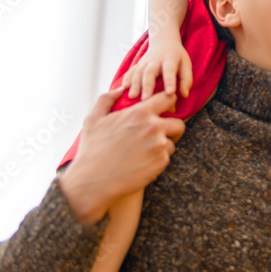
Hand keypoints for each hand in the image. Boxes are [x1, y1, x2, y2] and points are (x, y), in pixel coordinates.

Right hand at [59, 88, 184, 224]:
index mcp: (140, 112)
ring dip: (164, 146)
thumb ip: (107, 99)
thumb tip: (120, 90)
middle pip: (178, 123)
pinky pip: (166, 158)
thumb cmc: (92, 150)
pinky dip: (157, 160)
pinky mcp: (161, 162)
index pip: (169, 98)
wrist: (92, 181)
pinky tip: (142, 163)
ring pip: (172, 142)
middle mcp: (154, 127)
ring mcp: (159, 145)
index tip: (164, 110)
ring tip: (146, 151)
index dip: (168, 103)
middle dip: (171, 128)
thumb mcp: (94, 119)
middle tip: (160, 135)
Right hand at [123, 39, 192, 99]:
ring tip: (132, 97)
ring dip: (134, 84)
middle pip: (150, 71)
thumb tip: (184, 95)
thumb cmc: (177, 57)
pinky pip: (130, 71)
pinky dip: (126, 79)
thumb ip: (186, 79)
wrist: (164, 41)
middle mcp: (156, 60)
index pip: (170, 70)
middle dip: (147, 85)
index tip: (170, 93)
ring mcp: (145, 61)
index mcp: (170, 59)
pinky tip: (123, 89)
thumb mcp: (186, 64)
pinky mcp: (137, 64)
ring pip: (138, 71)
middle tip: (145, 99)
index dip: (170, 81)